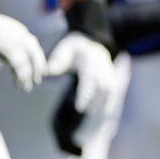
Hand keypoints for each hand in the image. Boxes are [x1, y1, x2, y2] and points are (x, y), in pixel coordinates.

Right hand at [0, 13, 46, 91]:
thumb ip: (5, 46)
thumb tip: (7, 60)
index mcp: (19, 30)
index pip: (34, 45)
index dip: (38, 57)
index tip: (40, 68)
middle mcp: (20, 34)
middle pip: (34, 53)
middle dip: (37, 68)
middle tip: (37, 80)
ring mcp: (14, 41)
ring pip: (26, 62)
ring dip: (26, 76)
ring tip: (26, 87)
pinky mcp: (7, 48)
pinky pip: (17, 65)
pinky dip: (19, 76)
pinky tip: (18, 83)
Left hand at [48, 32, 117, 156]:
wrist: (89, 41)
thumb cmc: (72, 49)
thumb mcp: (63, 50)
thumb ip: (56, 61)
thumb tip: (46, 73)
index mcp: (91, 57)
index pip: (91, 77)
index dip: (86, 93)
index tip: (79, 108)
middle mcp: (103, 64)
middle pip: (104, 84)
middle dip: (96, 101)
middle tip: (86, 114)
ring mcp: (109, 70)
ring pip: (111, 88)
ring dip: (103, 103)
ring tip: (93, 117)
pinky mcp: (111, 77)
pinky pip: (113, 91)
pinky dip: (109, 103)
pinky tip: (103, 115)